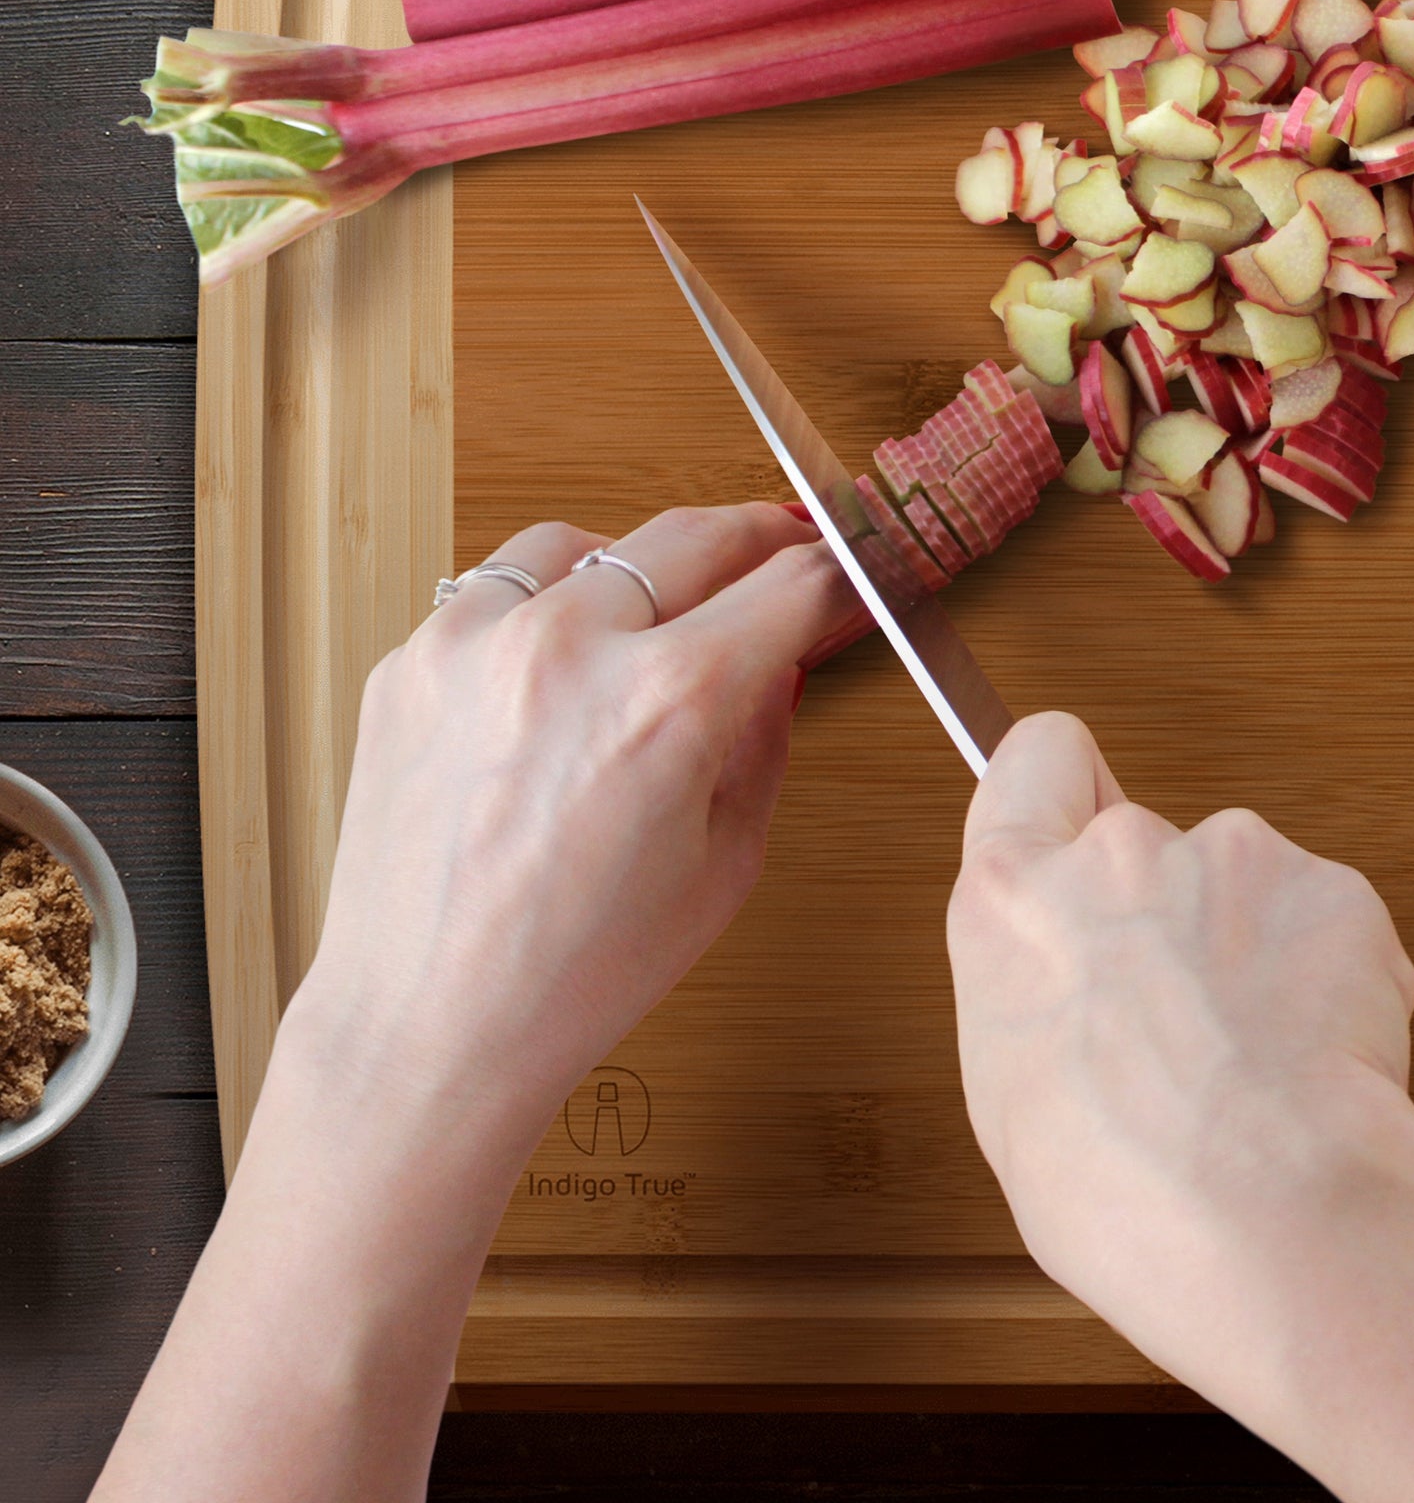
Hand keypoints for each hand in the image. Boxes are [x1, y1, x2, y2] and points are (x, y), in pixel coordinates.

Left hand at [290, 501, 860, 1147]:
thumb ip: (767, 734)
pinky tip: (563, 663)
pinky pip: (497, 587)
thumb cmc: (576, 969)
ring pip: (589, 542)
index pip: (791, 584)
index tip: (853, 570)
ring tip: (657, 616)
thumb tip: (783, 652)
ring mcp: (478, 644)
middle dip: (762, 537)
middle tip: (787, 552)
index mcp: (669, 703)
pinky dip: (544, 608)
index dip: (842, 572)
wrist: (431, 1026)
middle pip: (701, 534)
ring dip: (640, 566)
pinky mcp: (413, 660)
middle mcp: (569, 649)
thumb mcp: (727, 857)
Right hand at [947, 711, 1413, 1400]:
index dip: (1063, 788)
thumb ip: (1043, 995)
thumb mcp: (1013, 1102)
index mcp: (1013, 901)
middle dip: (1167, 912)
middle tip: (1185, 1022)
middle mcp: (1117, 854)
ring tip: (1258, 1069)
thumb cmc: (1131, 1199)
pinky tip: (1318, 1068)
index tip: (1079, 823)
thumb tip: (1083, 995)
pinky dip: (1328, 980)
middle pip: (1142, 845)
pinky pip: (1323, 923)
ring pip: (1241, 889)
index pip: (1033, 760)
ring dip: (1250, 952)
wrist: (1273, 1218)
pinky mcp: (1332, 888)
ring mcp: (1233, 857)